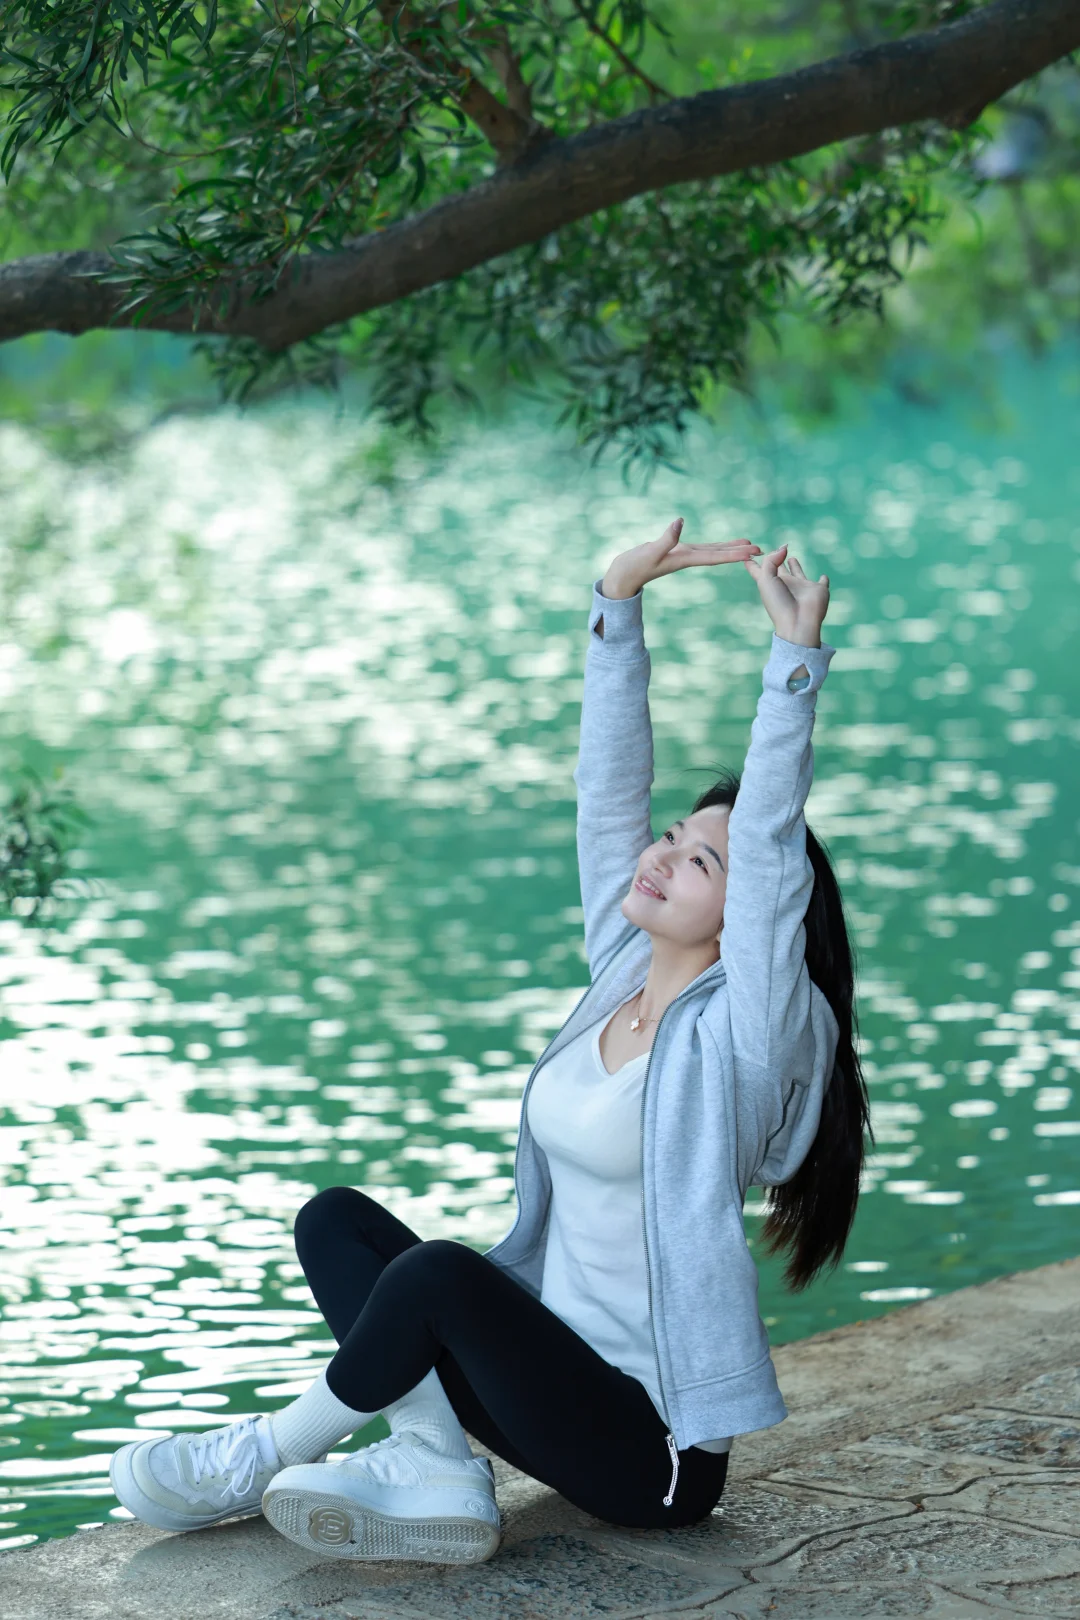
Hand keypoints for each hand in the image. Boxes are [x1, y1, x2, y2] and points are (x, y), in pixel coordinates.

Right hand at [601, 518, 761, 599]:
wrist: (621, 578)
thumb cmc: (632, 567)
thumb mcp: (649, 552)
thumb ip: (665, 538)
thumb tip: (680, 522)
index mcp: (684, 559)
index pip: (714, 556)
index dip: (734, 553)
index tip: (752, 553)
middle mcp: (687, 558)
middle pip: (719, 554)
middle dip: (739, 552)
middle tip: (761, 549)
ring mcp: (681, 555)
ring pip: (712, 551)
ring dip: (730, 549)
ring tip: (748, 546)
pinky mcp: (674, 552)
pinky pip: (700, 548)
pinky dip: (714, 546)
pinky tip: (720, 545)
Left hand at [743, 543, 828, 645]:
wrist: (798, 623)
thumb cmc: (779, 603)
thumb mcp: (766, 579)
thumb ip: (771, 560)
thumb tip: (784, 548)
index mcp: (770, 582)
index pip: (758, 569)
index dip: (751, 561)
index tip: (747, 552)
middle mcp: (785, 584)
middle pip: (778, 568)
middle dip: (776, 559)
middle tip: (776, 551)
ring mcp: (801, 587)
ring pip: (797, 573)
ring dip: (795, 566)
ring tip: (792, 558)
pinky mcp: (818, 590)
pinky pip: (822, 583)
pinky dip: (824, 580)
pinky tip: (823, 577)